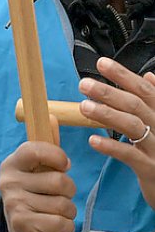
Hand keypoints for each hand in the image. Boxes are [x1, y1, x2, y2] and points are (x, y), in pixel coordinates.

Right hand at [0, 139, 75, 231]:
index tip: (64, 165)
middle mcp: (7, 181)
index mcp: (11, 164)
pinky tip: (55, 227)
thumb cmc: (35, 198)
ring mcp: (13, 202)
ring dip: (68, 212)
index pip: (35, 150)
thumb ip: (47, 149)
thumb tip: (52, 117)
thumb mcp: (38, 173)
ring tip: (56, 213)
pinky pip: (60, 222)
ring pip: (62, 204)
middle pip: (59, 180)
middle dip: (69, 191)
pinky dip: (66, 228)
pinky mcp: (21, 223)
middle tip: (59, 196)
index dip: (57, 157)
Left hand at [81, 56, 154, 210]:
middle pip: (135, 105)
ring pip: (132, 126)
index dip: (123, 75)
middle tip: (83, 84)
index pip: (144, 90)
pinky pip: (130, 155)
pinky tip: (93, 140)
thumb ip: (153, 102)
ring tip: (83, 107)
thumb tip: (149, 76)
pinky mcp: (150, 168)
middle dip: (109, 92)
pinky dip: (111, 146)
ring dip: (107, 115)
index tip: (101, 63)